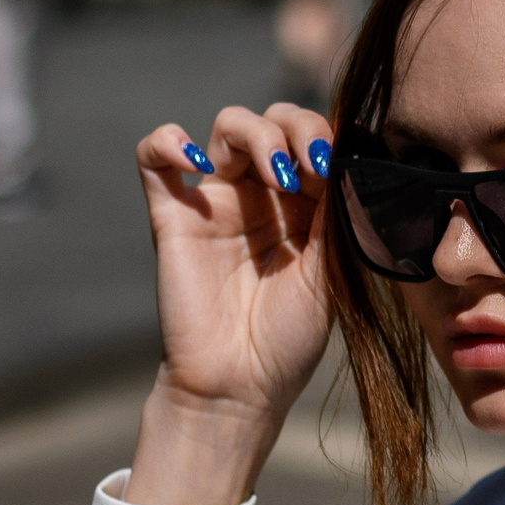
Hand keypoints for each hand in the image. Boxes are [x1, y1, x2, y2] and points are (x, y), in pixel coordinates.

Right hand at [123, 103, 334, 504]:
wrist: (240, 384)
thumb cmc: (289, 336)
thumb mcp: (331, 269)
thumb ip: (337, 210)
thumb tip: (350, 155)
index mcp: (307, 204)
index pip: (316, 140)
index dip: (328, 139)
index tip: (338, 168)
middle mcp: (261, 194)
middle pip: (275, 120)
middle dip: (298, 128)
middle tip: (311, 167)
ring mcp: (215, 200)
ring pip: (228, 125)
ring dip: (256, 134)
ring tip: (277, 175)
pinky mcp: (172, 214)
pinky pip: (154, 156)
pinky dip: (169, 142)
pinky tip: (197, 162)